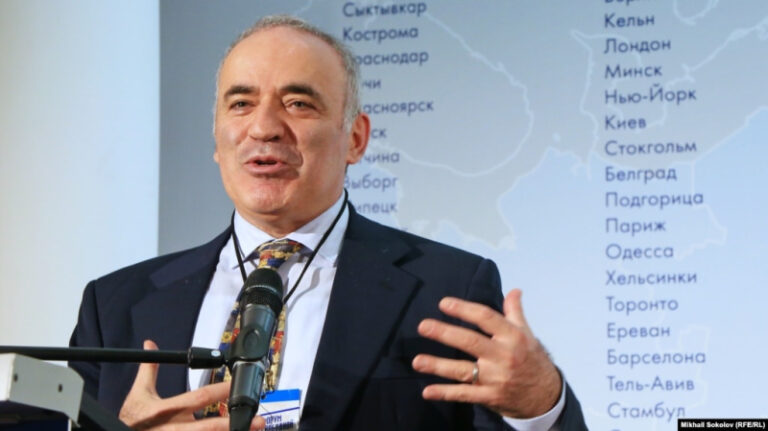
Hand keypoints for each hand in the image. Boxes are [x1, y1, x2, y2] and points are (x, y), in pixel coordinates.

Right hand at [119, 340, 265, 430]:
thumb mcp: (139, 394)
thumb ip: (149, 370)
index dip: (220, 391)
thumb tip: (150, 345)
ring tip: (254, 430)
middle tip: (259, 420)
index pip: (199, 397)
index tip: (236, 385)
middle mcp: (176, 427)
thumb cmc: (131, 420)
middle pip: (209, 426)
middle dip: (233, 422)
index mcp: (168, 409)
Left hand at [411, 289, 561, 418]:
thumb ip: (515, 312)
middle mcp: (504, 356)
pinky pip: (464, 395)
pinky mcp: (490, 397)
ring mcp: (496, 379)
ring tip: (417, 361)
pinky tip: (427, 391)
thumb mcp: (527, 334)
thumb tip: (514, 290)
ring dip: (438, 366)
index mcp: (513, 337)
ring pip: (463, 370)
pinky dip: (445, 393)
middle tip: (423, 326)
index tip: (444, 303)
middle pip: (471, 342)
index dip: (464, 309)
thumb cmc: (531, 359)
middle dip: (445, 334)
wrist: (546, 396)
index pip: (486, 318)